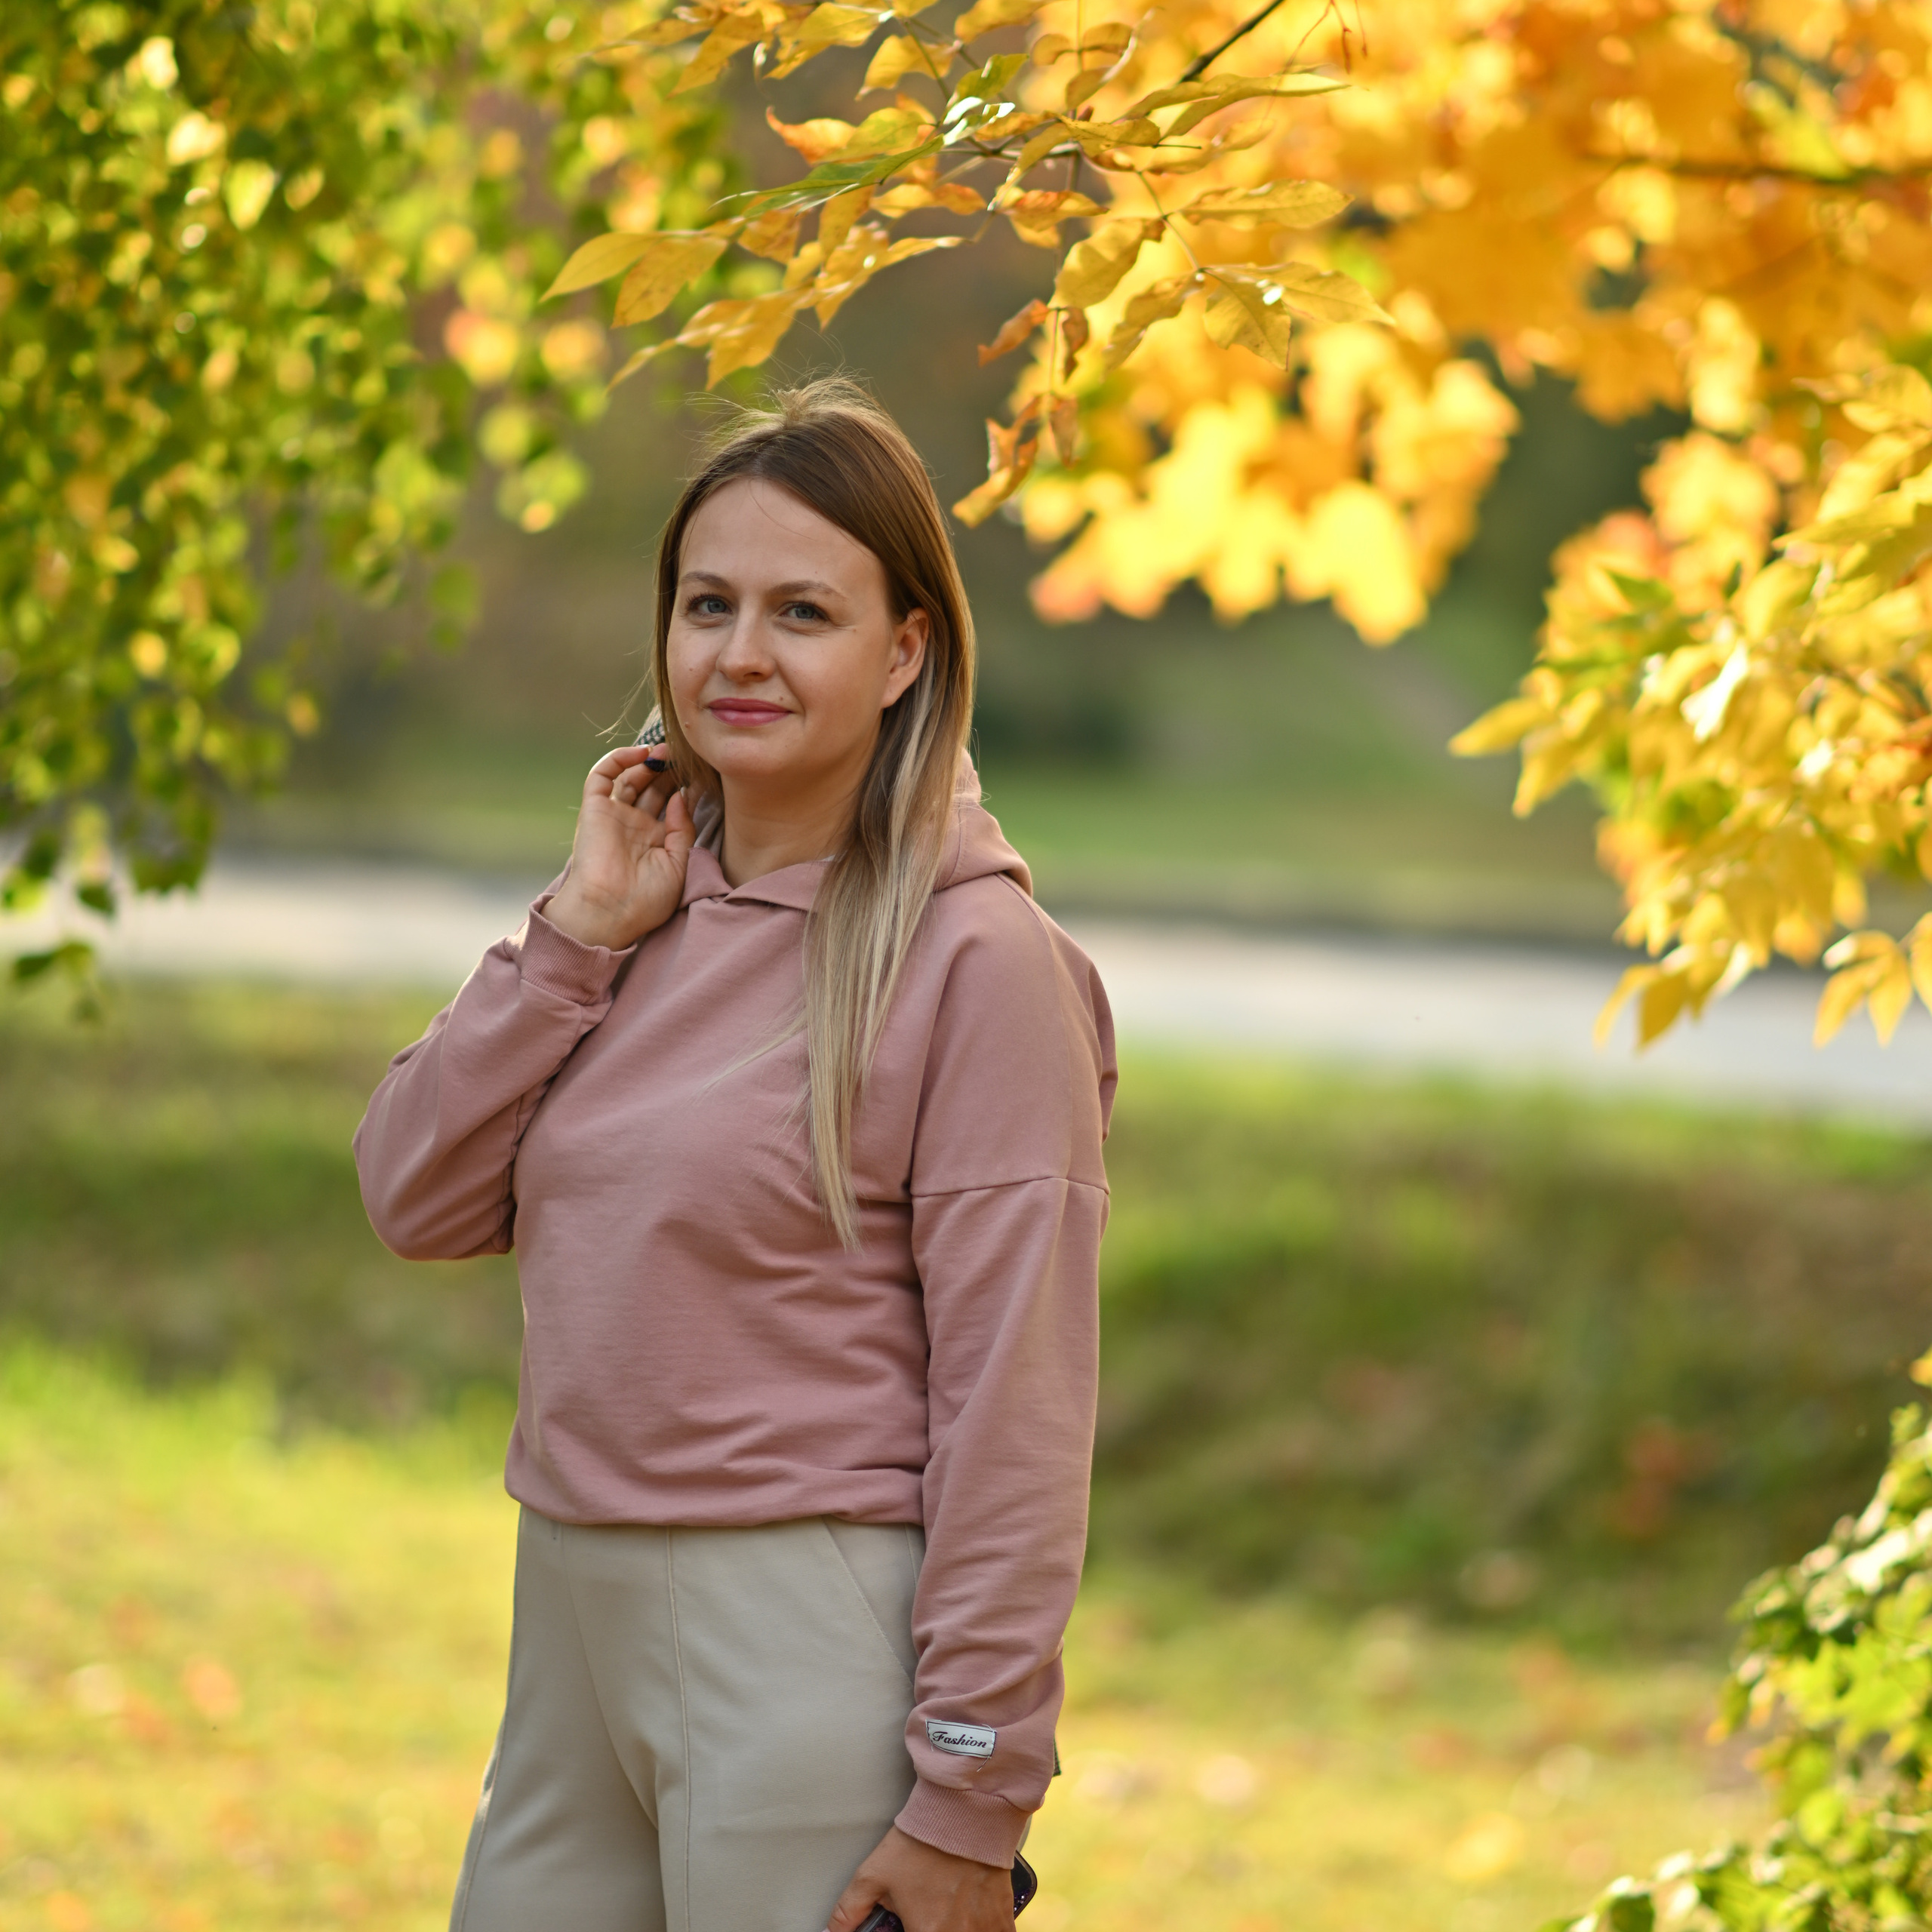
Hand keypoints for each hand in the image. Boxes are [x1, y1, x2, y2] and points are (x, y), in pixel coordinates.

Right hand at [544, 746, 696, 951]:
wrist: (609, 912)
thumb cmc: (644, 901)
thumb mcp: (677, 866)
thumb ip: (682, 830)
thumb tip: (681, 796)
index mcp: (655, 841)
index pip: (672, 804)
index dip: (686, 787)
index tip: (705, 774)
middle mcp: (634, 825)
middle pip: (653, 787)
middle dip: (670, 770)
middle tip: (687, 756)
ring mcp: (614, 816)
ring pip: (631, 778)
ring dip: (649, 761)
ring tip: (669, 751)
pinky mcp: (594, 809)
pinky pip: (602, 775)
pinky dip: (620, 759)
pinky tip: (643, 753)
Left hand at [827, 1826, 1012, 1931]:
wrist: (966, 1810)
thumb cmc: (921, 1842)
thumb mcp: (874, 1873)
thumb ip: (849, 1910)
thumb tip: (832, 1931)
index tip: (907, 1927)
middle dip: (929, 1928)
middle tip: (924, 1917)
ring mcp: (985, 1929)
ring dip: (958, 1929)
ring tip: (946, 1914)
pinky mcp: (1003, 1918)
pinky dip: (983, 1930)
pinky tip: (972, 1920)